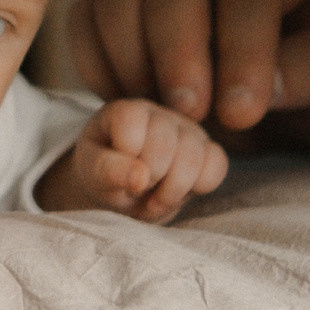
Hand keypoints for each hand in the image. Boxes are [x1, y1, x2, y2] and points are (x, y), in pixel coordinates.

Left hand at [40, 98, 227, 222]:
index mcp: (124, 111)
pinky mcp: (208, 149)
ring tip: (154, 198)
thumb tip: (140, 177)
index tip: (116, 174)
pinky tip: (178, 191)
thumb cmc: (104, 177)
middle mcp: (159, 113)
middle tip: (137, 191)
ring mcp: (187, 129)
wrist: (124, 191)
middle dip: (149, 178)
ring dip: (173, 190)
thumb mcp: (92, 175)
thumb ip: (107, 171)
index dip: (126, 159)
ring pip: (194, 157)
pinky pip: (217, 166)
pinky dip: (199, 186)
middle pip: (165, 144)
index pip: (132, 123)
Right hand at [66, 0, 309, 146]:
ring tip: (157, 108)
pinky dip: (94, 56)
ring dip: (128, 47)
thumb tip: (266, 83)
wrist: (300, 79)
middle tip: (189, 115)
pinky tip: (128, 98)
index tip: (241, 111)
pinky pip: (86, 6)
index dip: (241, 44)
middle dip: (176, 46)